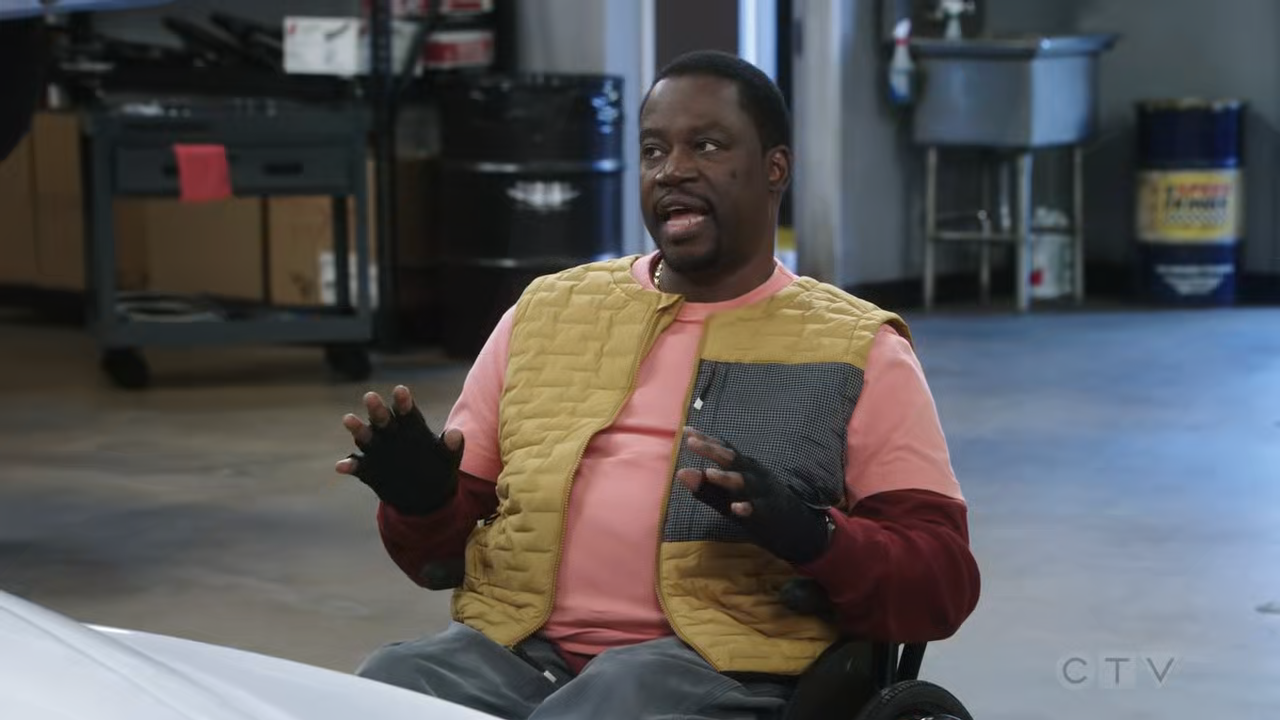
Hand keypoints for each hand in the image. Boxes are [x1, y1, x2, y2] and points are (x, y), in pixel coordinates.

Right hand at [335, 385, 463, 515]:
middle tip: (370, 396)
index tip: (400, 389)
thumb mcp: (448, 459)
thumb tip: (456, 433)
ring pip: (366, 437)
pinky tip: (341, 466)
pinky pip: (356, 466)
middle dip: (377, 409)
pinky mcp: (368, 469)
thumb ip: (452, 446)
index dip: (404, 402)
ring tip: (348, 419)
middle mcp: (391, 434)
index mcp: (412, 428)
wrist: (425, 495)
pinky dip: (349, 465)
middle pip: (383, 419)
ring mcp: (378, 451)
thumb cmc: (438, 468)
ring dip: (357, 429)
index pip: (407, 412)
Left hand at [676, 427, 832, 565]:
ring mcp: (763, 492)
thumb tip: (680, 473)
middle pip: (732, 459)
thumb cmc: (758, 506)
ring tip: (709, 473)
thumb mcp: (730, 497)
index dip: (706, 439)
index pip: (724, 449)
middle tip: (692, 442)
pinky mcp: (771, 512)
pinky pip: (758, 509)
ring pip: (744, 482)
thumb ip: (706, 488)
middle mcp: (754, 474)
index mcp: (745, 468)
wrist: (798, 527)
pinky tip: (736, 508)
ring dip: (727, 477)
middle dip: (712, 450)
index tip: (687, 431)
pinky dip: (747, 508)